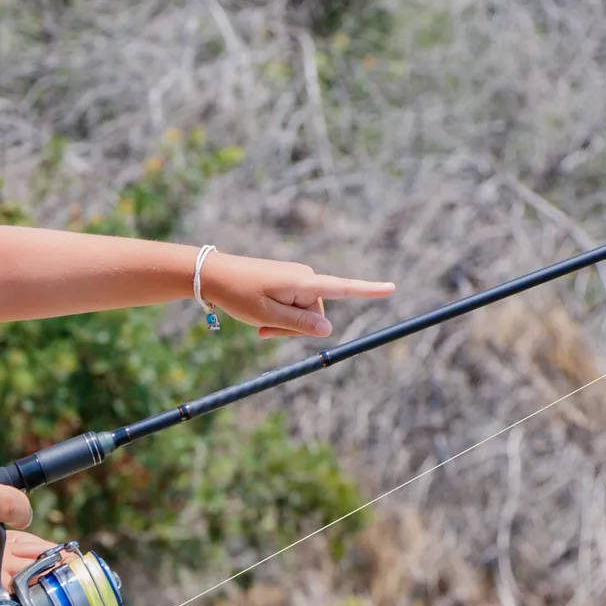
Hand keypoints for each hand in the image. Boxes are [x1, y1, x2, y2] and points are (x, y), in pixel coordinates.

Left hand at [195, 253, 393, 338]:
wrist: (214, 275)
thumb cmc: (239, 295)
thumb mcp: (268, 317)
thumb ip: (300, 325)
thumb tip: (330, 330)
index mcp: (303, 283)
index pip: (342, 288)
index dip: (368, 290)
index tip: (391, 288)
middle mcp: (305, 278)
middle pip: (315, 316)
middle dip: (294, 329)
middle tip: (263, 330)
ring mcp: (297, 280)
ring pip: (303, 315)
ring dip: (284, 325)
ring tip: (259, 323)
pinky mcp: (288, 282)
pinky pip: (293, 307)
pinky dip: (279, 317)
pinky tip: (260, 319)